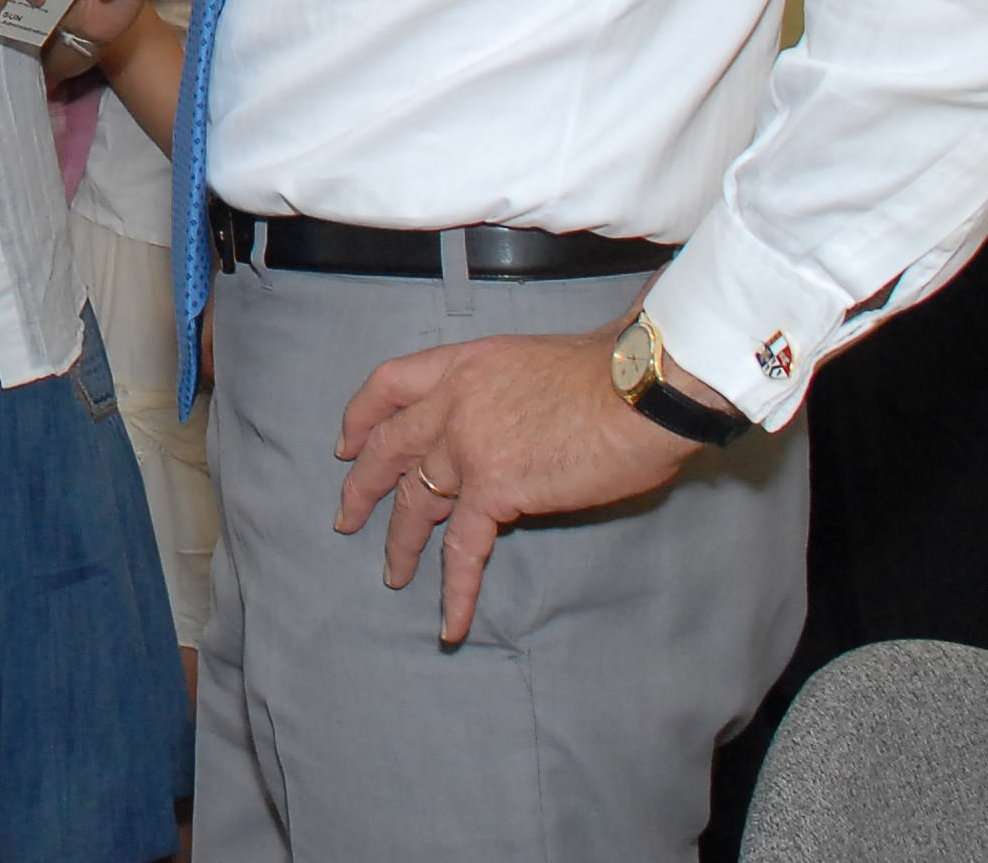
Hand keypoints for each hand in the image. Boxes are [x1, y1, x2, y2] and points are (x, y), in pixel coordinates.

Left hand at [332, 328, 715, 644]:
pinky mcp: (496, 488)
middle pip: (389, 447)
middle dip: (363, 486)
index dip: (361, 417)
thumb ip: (501, 396)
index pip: (390, 384)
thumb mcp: (531, 364)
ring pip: (416, 500)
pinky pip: (464, 549)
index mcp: (464, 364)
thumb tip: (505, 437)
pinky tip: (450, 623)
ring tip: (392, 576)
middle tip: (346, 518)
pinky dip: (457, 590)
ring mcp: (468, 445)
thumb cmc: (611, 374)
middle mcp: (453, 401)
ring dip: (400, 543)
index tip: (346, 444)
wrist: (641, 387)